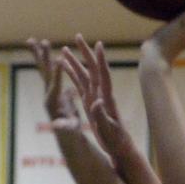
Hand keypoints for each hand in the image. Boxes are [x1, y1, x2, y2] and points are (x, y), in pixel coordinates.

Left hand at [27, 37, 80, 132]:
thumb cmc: (71, 134)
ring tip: (37, 40)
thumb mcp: (68, 130)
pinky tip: (54, 56)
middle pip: (44, 73)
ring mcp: (51, 93)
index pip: (54, 85)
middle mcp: (48, 95)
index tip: (58, 58)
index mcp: (53, 102)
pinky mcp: (56, 93)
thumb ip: (62, 125)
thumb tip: (56, 124)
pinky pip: (53, 75)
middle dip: (42, 57)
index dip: (56, 73)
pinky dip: (53, 64)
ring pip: (45, 70)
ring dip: (42, 55)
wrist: (68, 138)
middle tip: (36, 41)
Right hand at [59, 36, 140, 175]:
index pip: (104, 75)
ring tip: (65, 48)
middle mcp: (101, 94)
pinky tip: (65, 67)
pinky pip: (79, 85)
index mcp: (107, 98)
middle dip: (86, 52)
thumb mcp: (109, 130)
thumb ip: (102, 116)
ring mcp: (95, 97)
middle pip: (93, 69)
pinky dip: (72, 75)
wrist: (120, 147)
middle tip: (78, 36)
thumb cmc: (116, 140)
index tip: (98, 44)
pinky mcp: (90, 102)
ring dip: (75, 61)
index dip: (101, 60)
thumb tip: (96, 102)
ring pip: (84, 75)